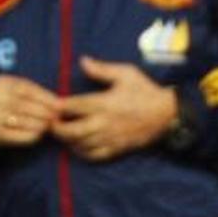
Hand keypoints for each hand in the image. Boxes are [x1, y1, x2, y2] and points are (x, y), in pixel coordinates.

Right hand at [0, 74, 61, 146]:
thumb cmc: (1, 103)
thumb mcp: (11, 90)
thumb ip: (31, 93)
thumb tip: (59, 103)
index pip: (27, 89)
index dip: (46, 98)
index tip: (59, 105)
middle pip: (26, 105)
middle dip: (45, 112)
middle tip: (56, 118)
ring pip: (22, 120)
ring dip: (40, 125)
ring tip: (49, 126)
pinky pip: (16, 135)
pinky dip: (30, 136)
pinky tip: (38, 135)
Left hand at [51, 56, 175, 160]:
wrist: (167, 114)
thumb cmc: (145, 91)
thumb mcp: (126, 74)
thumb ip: (102, 69)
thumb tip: (82, 61)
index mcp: (104, 103)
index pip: (74, 106)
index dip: (58, 106)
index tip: (50, 105)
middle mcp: (104, 122)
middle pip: (72, 131)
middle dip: (57, 128)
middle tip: (51, 123)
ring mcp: (110, 138)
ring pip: (80, 145)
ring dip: (67, 141)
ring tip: (61, 133)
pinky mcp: (116, 148)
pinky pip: (94, 156)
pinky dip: (81, 153)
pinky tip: (76, 146)